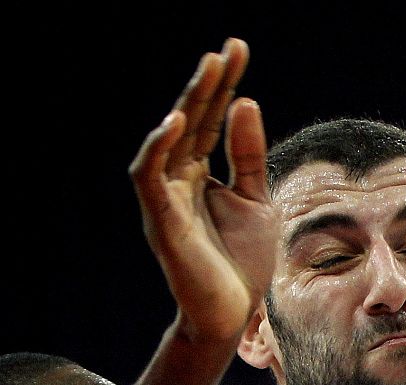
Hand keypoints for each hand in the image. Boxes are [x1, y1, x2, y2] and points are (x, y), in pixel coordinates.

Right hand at [129, 38, 279, 342]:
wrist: (231, 314)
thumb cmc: (241, 263)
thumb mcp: (256, 201)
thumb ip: (249, 156)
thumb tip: (246, 102)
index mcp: (200, 173)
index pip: (211, 119)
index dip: (223, 85)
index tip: (237, 48)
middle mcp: (179, 179)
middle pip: (191, 121)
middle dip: (208, 84)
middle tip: (226, 50)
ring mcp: (166, 197)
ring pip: (168, 139)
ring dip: (187, 104)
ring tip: (208, 69)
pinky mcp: (159, 219)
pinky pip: (149, 175)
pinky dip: (159, 147)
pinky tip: (178, 122)